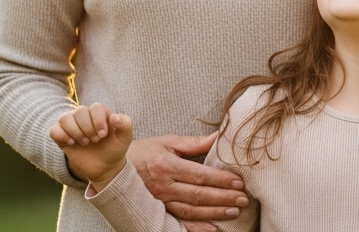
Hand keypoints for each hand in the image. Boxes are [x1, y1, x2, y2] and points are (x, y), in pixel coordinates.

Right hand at [49, 103, 133, 191]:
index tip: (103, 135)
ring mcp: (72, 126)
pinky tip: (71, 143)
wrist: (104, 167)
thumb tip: (114, 117)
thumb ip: (126, 124)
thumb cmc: (114, 149)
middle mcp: (84, 116)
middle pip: (80, 111)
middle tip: (94, 140)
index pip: (95, 107)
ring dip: (75, 131)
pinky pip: (54, 130)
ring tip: (84, 142)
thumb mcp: (125, 138)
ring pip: (64, 118)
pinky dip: (61, 135)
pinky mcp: (62, 137)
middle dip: (88, 128)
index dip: (98, 121)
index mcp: (100, 113)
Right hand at [127, 132, 249, 231]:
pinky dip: (196, 227)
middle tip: (244, 199)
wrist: (115, 169)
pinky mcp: (157, 211)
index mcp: (167, 166)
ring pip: (191, 211)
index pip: (200, 175)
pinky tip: (213, 228)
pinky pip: (179, 222)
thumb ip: (194, 143)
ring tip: (234, 211)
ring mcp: (160, 202)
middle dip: (224, 198)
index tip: (239, 182)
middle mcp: (163, 186)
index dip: (221, 180)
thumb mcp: (167, 142)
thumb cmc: (143, 152)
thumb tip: (219, 137)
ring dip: (215, 213)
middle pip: (198, 195)